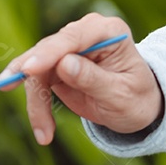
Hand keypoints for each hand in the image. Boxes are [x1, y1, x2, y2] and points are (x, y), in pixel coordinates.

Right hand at [0, 13, 163, 144]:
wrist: (136, 105)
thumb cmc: (135, 96)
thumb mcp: (120, 93)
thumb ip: (93, 78)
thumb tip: (64, 64)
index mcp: (109, 30)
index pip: (74, 36)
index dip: (50, 52)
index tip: (29, 69)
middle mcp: (86, 33)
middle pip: (48, 52)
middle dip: (37, 83)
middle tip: (34, 117)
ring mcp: (69, 48)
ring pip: (36, 70)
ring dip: (36, 103)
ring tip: (45, 134)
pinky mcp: (56, 65)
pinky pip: (35, 83)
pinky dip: (36, 106)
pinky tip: (43, 129)